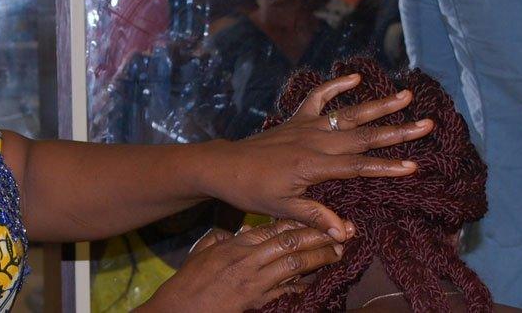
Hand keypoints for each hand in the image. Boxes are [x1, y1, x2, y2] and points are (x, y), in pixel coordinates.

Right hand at [138, 221, 341, 312]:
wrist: (179, 310)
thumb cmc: (187, 282)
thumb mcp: (202, 251)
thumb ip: (221, 238)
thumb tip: (238, 232)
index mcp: (235, 244)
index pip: (273, 227)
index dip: (298, 222)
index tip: (317, 218)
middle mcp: (248, 260)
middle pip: (289, 242)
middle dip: (317, 235)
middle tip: (342, 231)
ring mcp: (254, 283)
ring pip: (293, 265)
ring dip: (319, 258)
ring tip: (338, 252)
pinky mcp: (257, 302)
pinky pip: (286, 291)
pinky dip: (304, 286)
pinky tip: (319, 281)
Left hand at [197, 74, 432, 240]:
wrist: (225, 167)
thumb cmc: (253, 191)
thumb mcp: (282, 210)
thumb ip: (316, 217)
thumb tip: (347, 234)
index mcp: (312, 165)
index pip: (357, 166)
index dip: (385, 167)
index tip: (413, 166)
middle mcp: (313, 140)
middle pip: (362, 136)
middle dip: (396, 131)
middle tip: (426, 124)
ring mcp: (306, 126)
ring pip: (348, 114)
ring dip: (378, 105)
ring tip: (405, 94)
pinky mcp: (297, 119)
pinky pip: (318, 98)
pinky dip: (335, 86)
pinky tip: (355, 77)